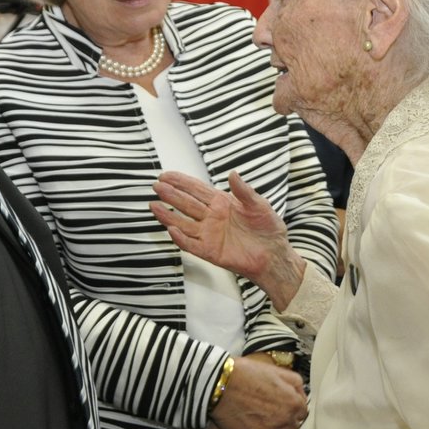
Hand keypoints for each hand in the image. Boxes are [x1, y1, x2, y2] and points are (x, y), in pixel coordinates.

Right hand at [153, 170, 289, 279]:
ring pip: (183, 223)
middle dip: (171, 194)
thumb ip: (244, 191)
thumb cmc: (268, 229)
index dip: (181, 182)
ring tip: (154, 205)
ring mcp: (209, 234)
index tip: (166, 175)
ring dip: (168, 215)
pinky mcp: (210, 251)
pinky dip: (180, 238)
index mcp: (222, 203)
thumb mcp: (259, 205)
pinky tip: (171, 229)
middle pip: (186, 204)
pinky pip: (191, 244)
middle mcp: (212, 217)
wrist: (274, 255)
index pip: (197, 189)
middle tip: (157, 186)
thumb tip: (232, 173)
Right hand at [209, 355, 306, 428]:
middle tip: (270, 418)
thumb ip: (295, 384)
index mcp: (294, 403)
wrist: (221, 384)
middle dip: (284, 424)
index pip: (302, 414)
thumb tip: (301, 396)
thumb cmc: (246, 374)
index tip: (282, 409)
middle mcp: (285, 421)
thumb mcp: (277, 371)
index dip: (291, 411)